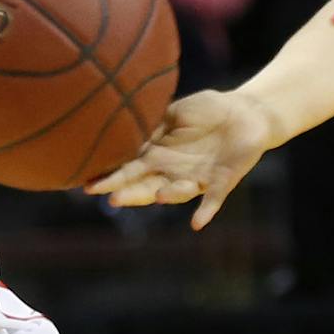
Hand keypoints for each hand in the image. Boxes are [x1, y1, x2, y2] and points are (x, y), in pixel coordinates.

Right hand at [86, 87, 277, 228]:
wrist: (245, 113)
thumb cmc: (206, 110)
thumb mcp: (174, 112)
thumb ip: (153, 125)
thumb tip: (127, 129)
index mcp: (158, 155)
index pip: (129, 169)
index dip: (110, 177)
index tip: (88, 184)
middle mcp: (173, 172)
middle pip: (147, 187)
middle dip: (130, 193)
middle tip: (112, 199)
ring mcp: (196, 179)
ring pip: (176, 193)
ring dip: (167, 196)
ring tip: (156, 196)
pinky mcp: (221, 182)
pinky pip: (212, 200)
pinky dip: (205, 212)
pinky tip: (196, 223)